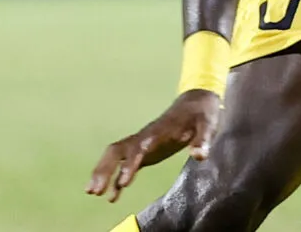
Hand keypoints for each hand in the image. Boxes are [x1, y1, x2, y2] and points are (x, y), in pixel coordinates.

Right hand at [86, 90, 221, 202]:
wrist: (195, 103)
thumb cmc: (201, 114)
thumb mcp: (207, 125)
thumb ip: (203, 140)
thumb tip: (199, 156)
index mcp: (159, 132)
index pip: (139, 148)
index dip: (130, 164)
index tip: (123, 182)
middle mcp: (145, 137)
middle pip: (117, 151)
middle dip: (104, 170)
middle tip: (93, 191)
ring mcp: (142, 143)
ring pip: (115, 156)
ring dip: (103, 172)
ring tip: (92, 193)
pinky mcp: (145, 151)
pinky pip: (125, 164)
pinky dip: (117, 180)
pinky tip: (112, 197)